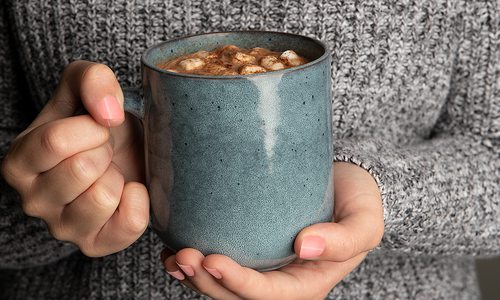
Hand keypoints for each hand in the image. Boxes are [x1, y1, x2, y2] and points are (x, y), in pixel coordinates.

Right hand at [1, 61, 149, 256]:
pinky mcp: (95, 244)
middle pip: (83, 168)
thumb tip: (107, 113)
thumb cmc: (97, 124)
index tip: (96, 128)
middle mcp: (32, 200)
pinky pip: (129, 223)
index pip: (56, 141)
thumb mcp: (87, 86)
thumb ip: (91, 79)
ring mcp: (63, 227)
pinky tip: (128, 191)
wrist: (121, 155)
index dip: (91, 128)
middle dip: (105, 151)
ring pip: (103, 197)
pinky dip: (139, 201)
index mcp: (19, 161)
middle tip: (104, 152)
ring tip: (111, 172)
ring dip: (118, 176)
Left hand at [161, 162, 383, 298]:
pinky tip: (173, 248)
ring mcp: (264, 267)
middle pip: (237, 295)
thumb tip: (305, 247)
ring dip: (195, 276)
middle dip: (207, 282)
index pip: (267, 294)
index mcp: (306, 283)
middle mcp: (281, 281)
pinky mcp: (251, 248)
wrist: (348, 186)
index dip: (238, 284)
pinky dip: (197, 261)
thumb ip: (344, 240)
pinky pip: (220, 263)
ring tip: (172, 256)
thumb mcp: (364, 222)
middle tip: (183, 256)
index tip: (213, 261)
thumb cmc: (358, 203)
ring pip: (222, 285)